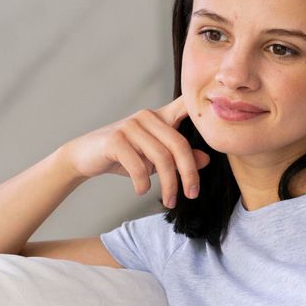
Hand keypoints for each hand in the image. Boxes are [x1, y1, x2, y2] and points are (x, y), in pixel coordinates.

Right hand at [60, 94, 211, 209]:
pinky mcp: (115, 139)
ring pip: (161, 158)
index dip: (202, 109)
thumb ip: (179, 157)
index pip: (185, 106)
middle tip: (192, 195)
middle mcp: (147, 116)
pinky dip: (142, 182)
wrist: (84, 157)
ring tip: (170, 200)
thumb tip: (206, 160)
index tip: (220, 119)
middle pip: (179, 144)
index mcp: (159, 117)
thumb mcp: (154, 158)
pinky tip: (141, 190)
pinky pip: (138, 165)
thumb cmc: (124, 157)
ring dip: (168, 184)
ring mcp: (130, 125)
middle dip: (189, 173)